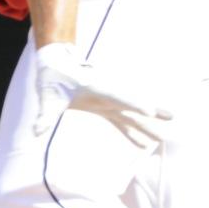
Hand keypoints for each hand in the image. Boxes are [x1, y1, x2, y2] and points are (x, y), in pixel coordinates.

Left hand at [31, 41, 172, 146]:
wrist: (56, 63)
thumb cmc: (52, 77)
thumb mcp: (47, 96)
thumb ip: (44, 114)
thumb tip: (36, 131)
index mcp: (96, 87)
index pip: (119, 96)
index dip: (134, 103)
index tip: (150, 110)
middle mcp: (107, 94)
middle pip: (133, 105)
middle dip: (152, 113)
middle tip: (172, 118)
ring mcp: (108, 101)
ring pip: (131, 115)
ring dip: (147, 125)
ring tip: (163, 137)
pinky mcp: (104, 107)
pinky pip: (122, 121)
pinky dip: (132, 132)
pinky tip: (143, 144)